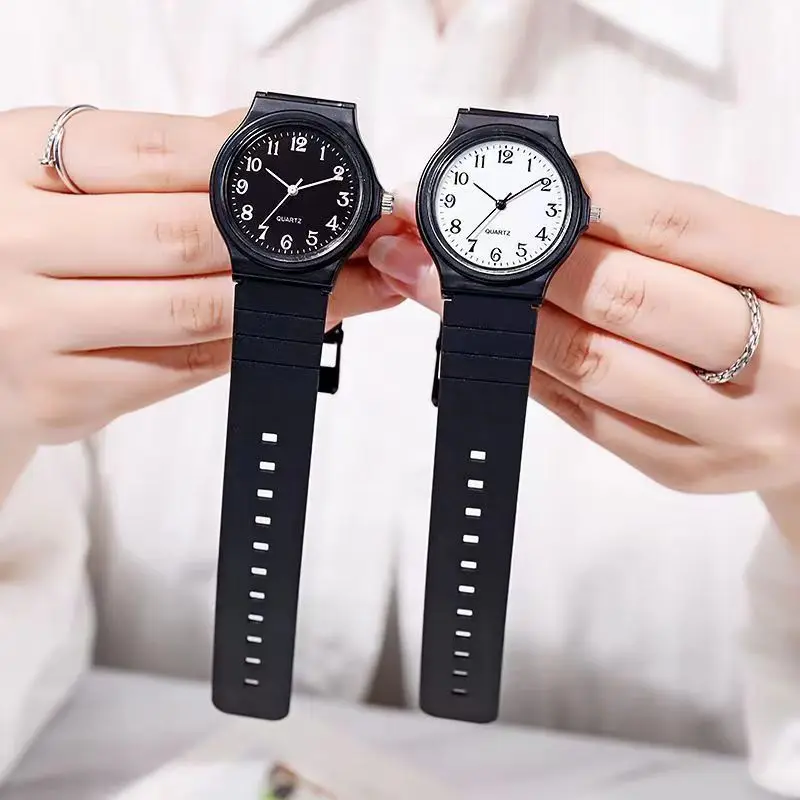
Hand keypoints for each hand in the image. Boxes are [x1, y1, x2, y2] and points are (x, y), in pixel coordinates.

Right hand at [0, 107, 404, 449]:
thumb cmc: (14, 244)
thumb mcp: (55, 178)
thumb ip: (147, 163)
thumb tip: (254, 141)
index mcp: (14, 164)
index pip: (156, 152)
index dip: (251, 163)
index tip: (318, 171)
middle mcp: (17, 246)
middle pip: (187, 238)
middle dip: (288, 241)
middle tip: (358, 240)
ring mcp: (36, 330)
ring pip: (196, 313)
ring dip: (287, 302)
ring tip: (344, 288)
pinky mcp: (63, 398)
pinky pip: (181, 370)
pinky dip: (243, 345)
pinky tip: (281, 328)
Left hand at [369, 155, 799, 504]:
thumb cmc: (779, 311)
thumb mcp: (749, 249)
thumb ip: (657, 218)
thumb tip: (547, 188)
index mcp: (796, 273)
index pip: (672, 224)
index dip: (574, 203)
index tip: (500, 190)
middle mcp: (773, 356)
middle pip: (619, 300)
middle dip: (515, 266)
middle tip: (438, 245)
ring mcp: (727, 426)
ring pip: (591, 366)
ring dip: (503, 323)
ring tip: (442, 290)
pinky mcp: (684, 468)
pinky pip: (587, 418)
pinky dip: (532, 373)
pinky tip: (496, 343)